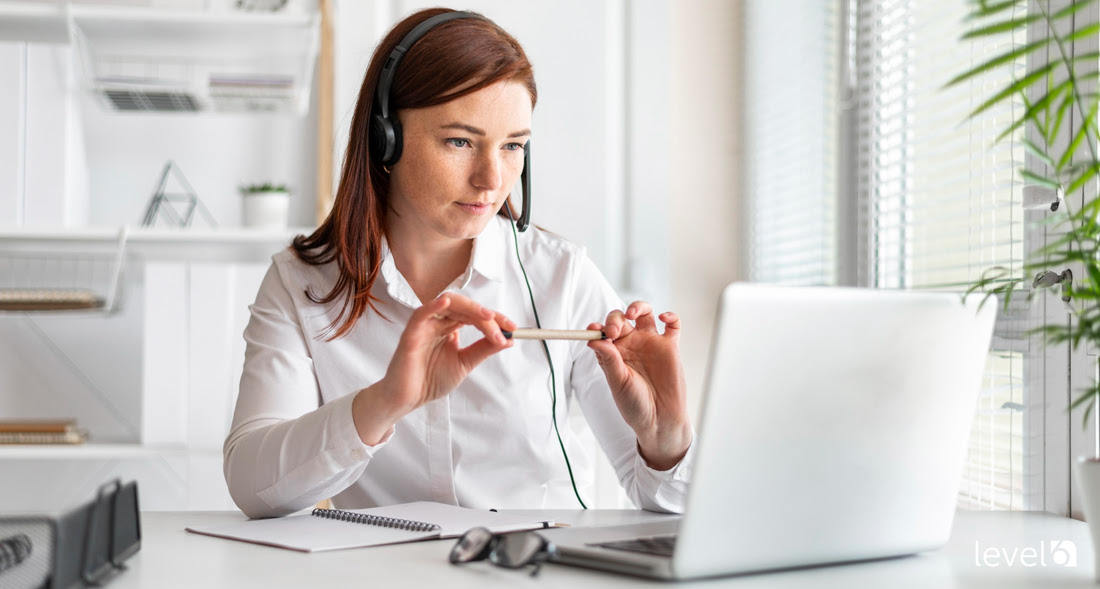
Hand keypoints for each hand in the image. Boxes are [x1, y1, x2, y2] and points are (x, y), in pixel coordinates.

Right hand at [352, 293, 515, 443]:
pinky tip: (446, 303)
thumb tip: (509, 339)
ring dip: (471, 309)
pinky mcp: (411, 333)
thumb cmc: (430, 380)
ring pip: (449, 304)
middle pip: (465, 307)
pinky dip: (434, 306)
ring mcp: (425, 325)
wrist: (409, 399)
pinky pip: (422, 313)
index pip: (475, 315)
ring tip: (488, 318)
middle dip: (488, 316)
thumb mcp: (465, 363)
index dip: (496, 319)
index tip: (514, 329)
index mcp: (450, 327)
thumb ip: (483, 349)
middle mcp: (438, 322)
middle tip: (504, 328)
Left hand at [587, 301, 691, 470]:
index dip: (597, 327)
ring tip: (632, 314)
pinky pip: (672, 325)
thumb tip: (593, 338)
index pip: (603, 331)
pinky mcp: (670, 346)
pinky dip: (670, 316)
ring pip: (644, 314)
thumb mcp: (618, 383)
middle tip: (614, 331)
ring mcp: (651, 343)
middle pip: (621, 318)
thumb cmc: (635, 405)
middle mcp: (631, 344)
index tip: (594, 329)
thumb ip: (609, 360)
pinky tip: (664, 318)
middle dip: (615, 319)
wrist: (660, 420)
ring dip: (637, 307)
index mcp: (614, 353)